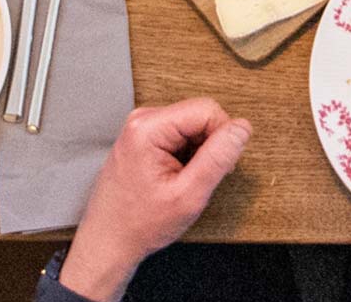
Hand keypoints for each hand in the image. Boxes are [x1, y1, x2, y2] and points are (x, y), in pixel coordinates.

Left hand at [59, 98, 253, 301]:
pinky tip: (175, 178)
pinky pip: (180, 136)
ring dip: (199, 153)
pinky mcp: (143, 138)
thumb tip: (241, 128)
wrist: (108, 241)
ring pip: (192, 126)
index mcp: (148, 128)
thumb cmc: (139, 224)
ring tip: (184, 181)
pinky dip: (187, 156)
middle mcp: (142, 120)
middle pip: (199, 115)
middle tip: (198, 180)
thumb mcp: (188, 195)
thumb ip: (218, 158)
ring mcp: (141, 128)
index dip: (223, 137)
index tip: (217, 168)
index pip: (208, 109)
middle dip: (210, 146)